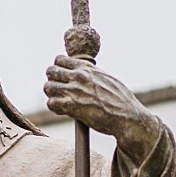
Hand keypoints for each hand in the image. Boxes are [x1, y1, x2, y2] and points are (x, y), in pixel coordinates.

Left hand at [44, 56, 161, 159]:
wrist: (127, 117)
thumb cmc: (121, 100)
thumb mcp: (108, 78)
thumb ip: (92, 74)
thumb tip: (84, 71)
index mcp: (87, 68)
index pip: (59, 59)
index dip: (58, 68)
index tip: (63, 76)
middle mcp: (79, 76)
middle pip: (50, 71)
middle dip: (53, 80)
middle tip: (60, 89)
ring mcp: (74, 91)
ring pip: (48, 87)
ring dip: (52, 94)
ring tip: (61, 100)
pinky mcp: (72, 107)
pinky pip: (51, 103)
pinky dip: (55, 107)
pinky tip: (64, 110)